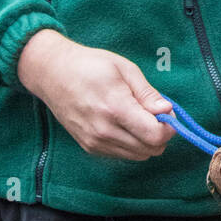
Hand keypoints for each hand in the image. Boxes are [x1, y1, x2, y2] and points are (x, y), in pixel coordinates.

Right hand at [17, 29, 177, 159]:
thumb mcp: (125, 69)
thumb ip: (147, 94)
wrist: (52, 73)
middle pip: (149, 149)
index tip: (168, 113)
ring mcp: (95, 142)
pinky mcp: (89, 148)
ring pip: (138, 155)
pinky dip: (131, 144)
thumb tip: (167, 110)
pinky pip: (122, 154)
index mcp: (115, 108)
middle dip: (160, 134)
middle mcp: (104, 131)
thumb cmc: (90, 65)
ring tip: (138, 117)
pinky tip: (124, 124)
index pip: (154, 135)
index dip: (169, 127)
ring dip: (146, 141)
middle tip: (155, 114)